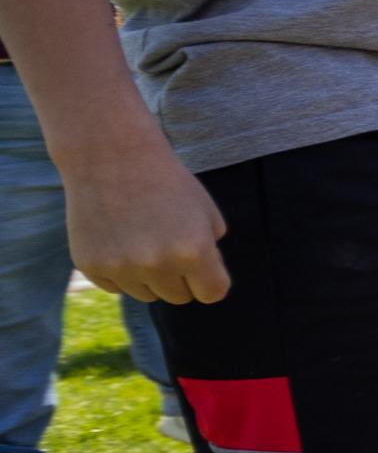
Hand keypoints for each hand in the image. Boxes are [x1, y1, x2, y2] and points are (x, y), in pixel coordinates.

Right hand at [68, 137, 228, 303]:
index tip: (203, 266)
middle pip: (179, 297)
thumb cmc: (166, 181)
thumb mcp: (206, 211)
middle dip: (180, 276)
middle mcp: (157, 265)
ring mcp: (120, 268)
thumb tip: (203, 282)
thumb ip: (211, 250)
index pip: (212, 293)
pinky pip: (116, 287)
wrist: (110, 156)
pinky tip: (119, 239)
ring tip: (143, 237)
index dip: (210, 279)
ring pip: (146, 294)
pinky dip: (120, 271)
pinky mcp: (90, 266)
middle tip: (168, 243)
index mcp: (193, 251)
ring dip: (149, 276)